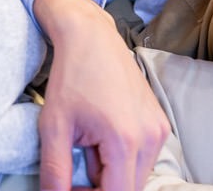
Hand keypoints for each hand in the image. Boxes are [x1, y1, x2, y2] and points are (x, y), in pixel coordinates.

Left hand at [33, 0, 168, 189]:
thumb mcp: (53, 126)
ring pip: (136, 175)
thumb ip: (56, 171)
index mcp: (125, 141)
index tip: (69, 188)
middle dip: (100, 186)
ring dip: (111, 173)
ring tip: (87, 145)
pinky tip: (102, 135)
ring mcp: (159, 130)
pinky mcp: (159, 123)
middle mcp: (151, 138)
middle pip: (129, 188)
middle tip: (74, 170)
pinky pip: (143, 158)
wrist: (91, 38)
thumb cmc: (71, 76)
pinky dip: (121, 158)